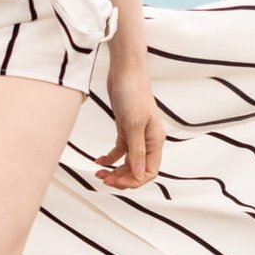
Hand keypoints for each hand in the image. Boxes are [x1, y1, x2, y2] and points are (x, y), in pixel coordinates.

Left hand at [98, 54, 163, 187]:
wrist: (125, 72)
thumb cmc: (133, 93)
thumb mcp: (133, 124)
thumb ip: (136, 151)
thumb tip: (138, 173)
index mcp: (155, 141)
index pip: (149, 171)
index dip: (134, 181)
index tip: (116, 182)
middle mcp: (148, 141)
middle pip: (137, 169)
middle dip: (122, 178)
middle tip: (103, 179)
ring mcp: (136, 136)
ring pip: (127, 162)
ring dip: (115, 171)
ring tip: (99, 173)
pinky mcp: (125, 129)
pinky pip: (119, 150)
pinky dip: (109, 158)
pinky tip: (99, 161)